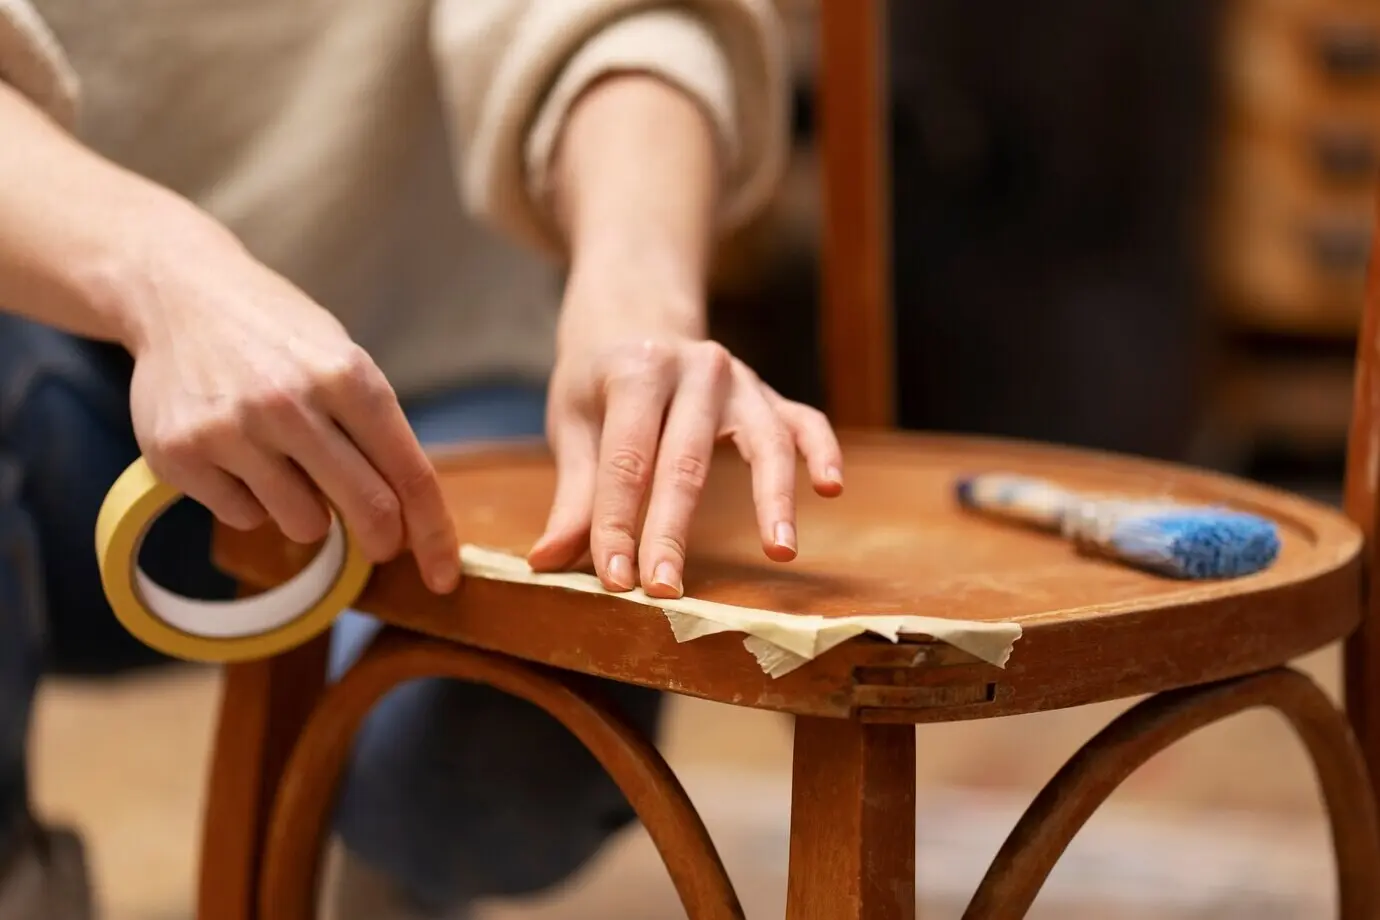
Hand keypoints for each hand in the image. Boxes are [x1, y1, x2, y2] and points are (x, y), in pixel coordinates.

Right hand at [123, 215, 459, 592]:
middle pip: (368, 509)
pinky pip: (244, 517)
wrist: (178, 292)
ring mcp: (233, 429)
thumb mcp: (341, 359)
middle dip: (383, 540)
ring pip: (304, 524)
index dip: (435, 533)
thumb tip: (410, 518)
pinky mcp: (181, 453)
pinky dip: (251, 500)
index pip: (410, 474)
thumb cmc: (278, 335)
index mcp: (348, 375)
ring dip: (308, 512)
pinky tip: (236, 454)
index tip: (445, 577)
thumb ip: (375, 431)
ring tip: (286, 463)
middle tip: (380, 542)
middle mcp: (291, 402)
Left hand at [527, 312, 842, 598]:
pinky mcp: (770, 394)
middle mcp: (695, 368)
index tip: (615, 581)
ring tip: (779, 549)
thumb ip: (573, 495)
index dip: (618, 525)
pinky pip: (805, 421)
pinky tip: (830, 488)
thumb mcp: (574, 424)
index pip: (626, 461)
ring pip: (761, 440)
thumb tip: (546, 561)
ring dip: (772, 496)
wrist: (637, 318)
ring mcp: (740, 379)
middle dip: (673, 530)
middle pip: (686, 461)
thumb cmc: (600, 383)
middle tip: (667, 590)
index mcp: (636, 370)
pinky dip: (822, 451)